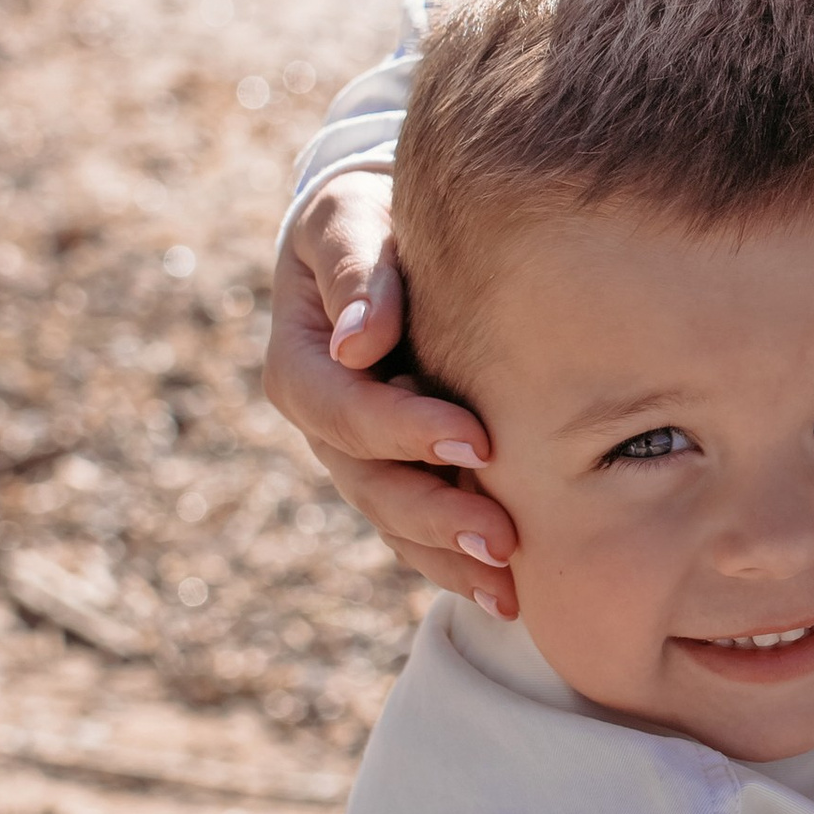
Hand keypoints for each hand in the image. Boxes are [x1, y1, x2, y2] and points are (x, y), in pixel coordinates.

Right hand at [262, 172, 519, 613]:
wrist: (383, 236)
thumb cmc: (367, 217)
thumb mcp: (350, 218)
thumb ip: (359, 267)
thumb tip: (359, 340)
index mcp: (302, 364)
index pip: (344, 410)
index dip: (404, 430)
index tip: (475, 440)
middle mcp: (325, 424)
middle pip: (370, 484)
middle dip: (436, 516)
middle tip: (503, 537)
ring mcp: (361, 457)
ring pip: (396, 523)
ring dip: (449, 558)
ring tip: (511, 587)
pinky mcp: (402, 473)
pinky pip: (421, 532)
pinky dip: (458, 564)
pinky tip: (510, 596)